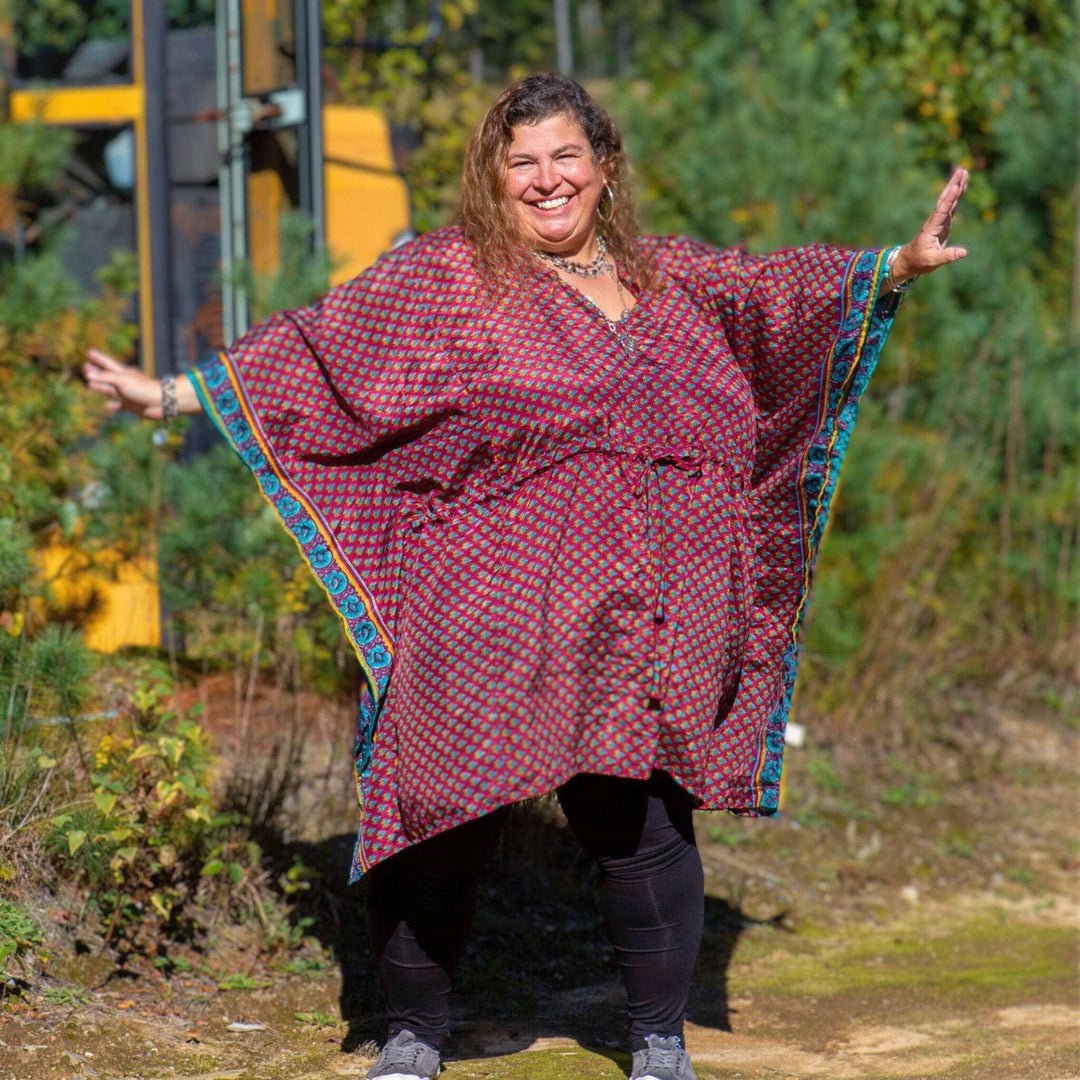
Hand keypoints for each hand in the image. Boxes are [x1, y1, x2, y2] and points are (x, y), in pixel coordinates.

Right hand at [83, 349, 164, 418]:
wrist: (161, 402)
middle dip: (95, 372)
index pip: (107, 363)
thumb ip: (105, 378)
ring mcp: (127, 394)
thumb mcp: (122, 380)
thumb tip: (88, 375)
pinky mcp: (131, 405)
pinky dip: (112, 406)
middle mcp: (124, 382)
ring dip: (99, 387)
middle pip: (106, 376)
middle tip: (85, 367)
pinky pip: (118, 406)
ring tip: (90, 384)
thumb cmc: (142, 388)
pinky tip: (108, 406)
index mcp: (123, 372)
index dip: (98, 358)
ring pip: (109, 390)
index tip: (89, 351)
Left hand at [891, 167, 968, 282]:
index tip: (955, 187)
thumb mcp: (933, 261)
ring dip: (956, 186)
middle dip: (953, 185)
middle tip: (961, 171)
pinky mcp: (943, 222)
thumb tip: (964, 252)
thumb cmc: (920, 261)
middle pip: (945, 200)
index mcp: (932, 228)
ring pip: (948, 200)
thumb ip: (948, 256)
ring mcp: (939, 220)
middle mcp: (935, 221)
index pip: (942, 211)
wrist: (910, 260)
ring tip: (963, 172)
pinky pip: (951, 205)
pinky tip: (961, 186)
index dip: (949, 200)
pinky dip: (957, 195)